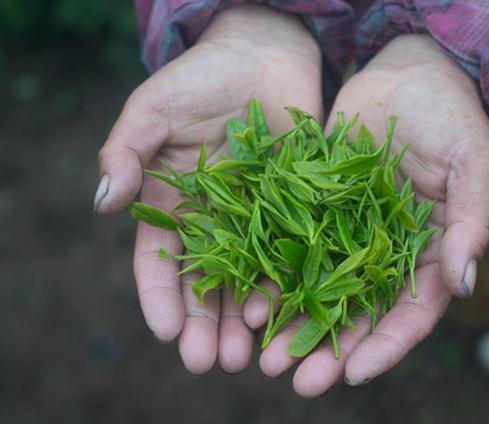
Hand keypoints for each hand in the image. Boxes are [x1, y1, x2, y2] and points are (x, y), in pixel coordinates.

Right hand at [94, 5, 322, 374]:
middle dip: (204, 325)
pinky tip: (286, 314)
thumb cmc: (202, 77)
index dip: (160, 297)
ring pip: (249, 280)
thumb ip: (126, 150)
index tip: (163, 331)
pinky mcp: (297, 210)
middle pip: (206, 284)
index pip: (160, 261)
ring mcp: (258, 220)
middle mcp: (216, 222)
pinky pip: (293, 254)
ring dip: (245, 321)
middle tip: (206, 363)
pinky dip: (289, 285)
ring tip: (247, 357)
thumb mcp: (154, 107)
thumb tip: (102, 203)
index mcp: (174, 206)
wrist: (264, 56)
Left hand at [248, 34, 488, 396]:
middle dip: (328, 348)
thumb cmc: (452, 116)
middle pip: (357, 312)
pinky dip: (271, 275)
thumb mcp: (473, 164)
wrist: (408, 73)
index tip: (354, 375)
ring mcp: (347, 232)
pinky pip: (292, 247)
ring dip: (293, 323)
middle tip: (295, 380)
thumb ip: (470, 223)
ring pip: (318, 288)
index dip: (385, 346)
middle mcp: (385, 252)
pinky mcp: (315, 207)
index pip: (411, 312)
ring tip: (262, 354)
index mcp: (429, 252)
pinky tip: (247, 299)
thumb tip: (466, 284)